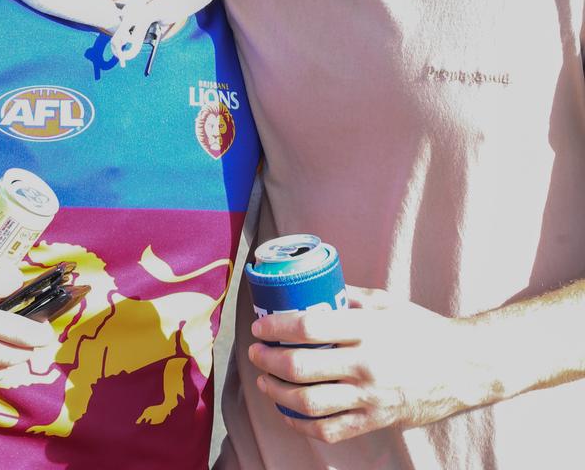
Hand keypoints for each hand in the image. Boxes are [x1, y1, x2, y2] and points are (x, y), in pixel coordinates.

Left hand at [249, 285, 496, 441]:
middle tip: (256, 351)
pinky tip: (288, 411)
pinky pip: (330, 430)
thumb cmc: (423, 329)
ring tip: (264, 379)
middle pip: (302, 366)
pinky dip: (302, 424)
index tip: (260, 324)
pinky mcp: (377, 420)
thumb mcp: (386, 302)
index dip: (277, 326)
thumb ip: (348, 298)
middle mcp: (367, 364)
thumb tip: (312, 291)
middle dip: (268, 359)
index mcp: (367, 329)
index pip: (309, 326)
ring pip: (310, 402)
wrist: (465, 367)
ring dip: (278, 391)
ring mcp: (371, 396)